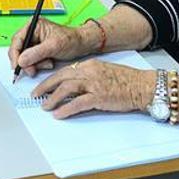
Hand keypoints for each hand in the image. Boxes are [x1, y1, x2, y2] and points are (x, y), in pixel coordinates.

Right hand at [7, 18, 93, 77]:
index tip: (17, 66)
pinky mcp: (37, 51)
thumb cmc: (71, 40)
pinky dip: (38, 65)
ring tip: (48, 63)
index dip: (15, 54)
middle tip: (32, 70)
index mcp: (33, 25)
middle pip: (18, 50)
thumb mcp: (54, 46)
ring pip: (24, 58)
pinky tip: (48, 63)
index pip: (17, 40)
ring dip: (35, 64)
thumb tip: (21, 60)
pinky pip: (31, 61)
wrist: (82, 45)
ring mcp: (34, 42)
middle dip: (26, 62)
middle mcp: (32, 32)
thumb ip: (36, 53)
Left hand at [32, 60, 153, 119]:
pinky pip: (78, 102)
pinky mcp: (100, 96)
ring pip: (66, 88)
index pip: (65, 70)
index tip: (42, 86)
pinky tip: (59, 114)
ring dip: (53, 98)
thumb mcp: (104, 72)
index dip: (51, 79)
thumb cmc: (127, 80)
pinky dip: (66, 108)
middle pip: (61, 77)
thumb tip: (73, 86)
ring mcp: (94, 84)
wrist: (142, 86)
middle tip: (35, 95)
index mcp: (90, 64)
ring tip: (44, 106)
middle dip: (45, 86)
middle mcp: (89, 71)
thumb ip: (88, 76)